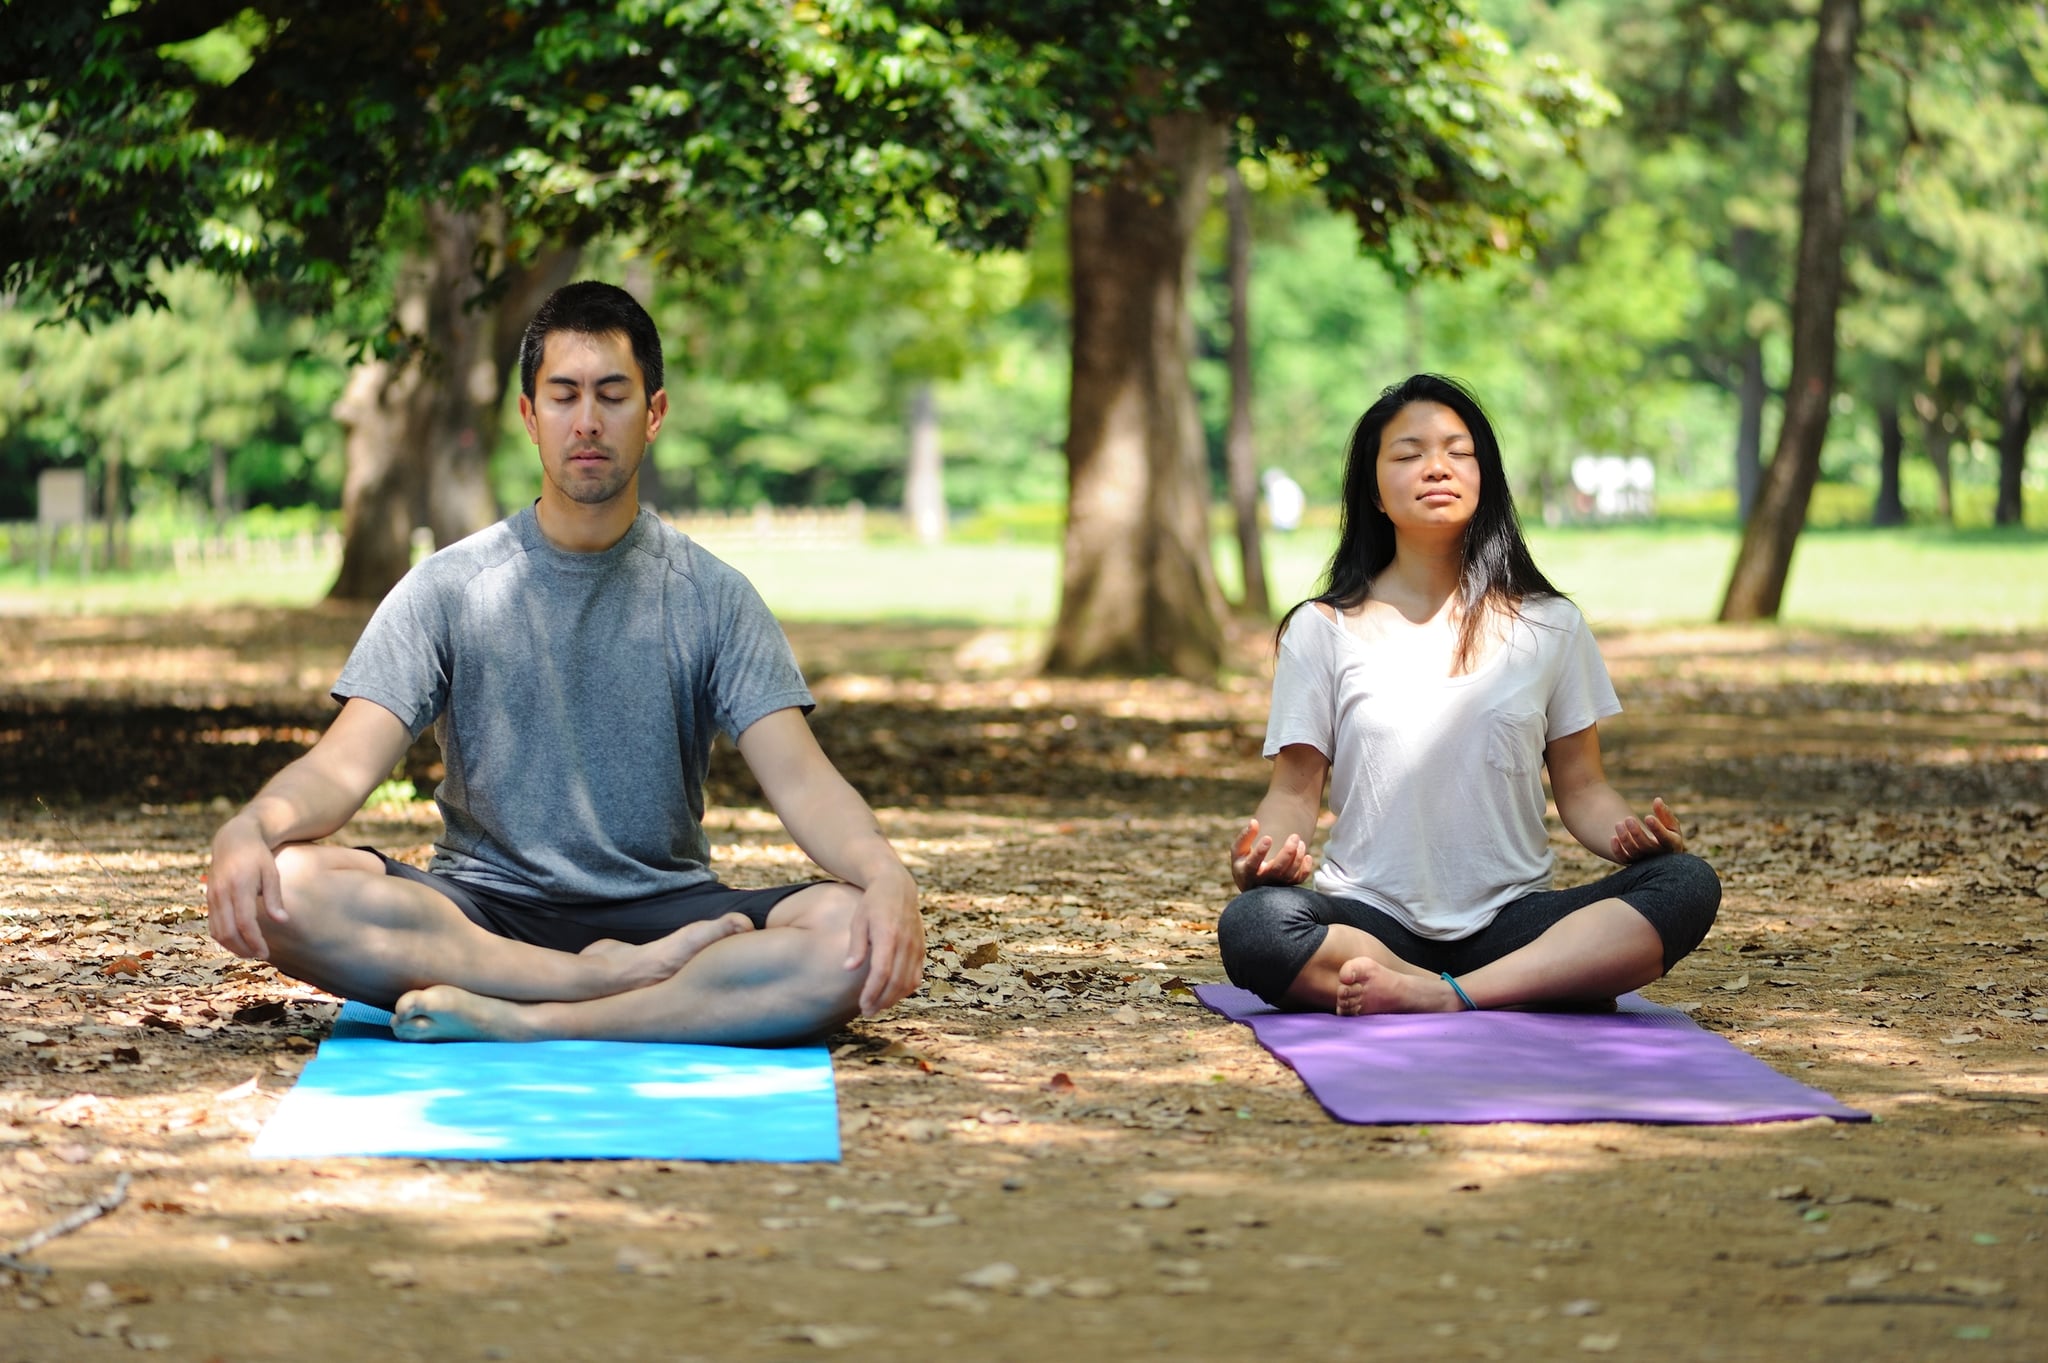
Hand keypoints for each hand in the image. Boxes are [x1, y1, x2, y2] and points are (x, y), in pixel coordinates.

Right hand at [207, 815, 285, 958]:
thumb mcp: (271, 872)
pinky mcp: (209, 898)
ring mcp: (212, 896)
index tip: (265, 953)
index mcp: (239, 886)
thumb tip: (282, 921)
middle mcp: (221, 893)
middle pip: (227, 931)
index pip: (244, 922)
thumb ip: (275, 898)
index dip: (254, 941)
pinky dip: (224, 937)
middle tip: (259, 955)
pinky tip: (238, 942)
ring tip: (250, 952)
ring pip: (217, 931)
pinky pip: (213, 924)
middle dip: (243, 948)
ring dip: (232, 946)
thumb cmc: (258, 856)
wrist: (233, 839)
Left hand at [842, 869, 923, 1015]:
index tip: (862, 1005)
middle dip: (882, 1001)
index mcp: (888, 934)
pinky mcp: (921, 948)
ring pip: (909, 982)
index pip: (882, 972)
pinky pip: (917, 975)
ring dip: (894, 998)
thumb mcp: (859, 920)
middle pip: (896, 981)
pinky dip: (905, 989)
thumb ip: (856, 945)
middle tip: (867, 1012)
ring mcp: (916, 946)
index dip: (872, 992)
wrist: (898, 887)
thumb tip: (849, 968)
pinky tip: (892, 995)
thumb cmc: (873, 904)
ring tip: (878, 1006)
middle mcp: (906, 942)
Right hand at [1231, 818, 1315, 891]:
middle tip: (1295, 836)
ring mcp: (1275, 884)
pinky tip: (1307, 855)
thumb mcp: (1239, 850)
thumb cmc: (1244, 862)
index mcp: (1247, 871)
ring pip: (1290, 873)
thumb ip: (1245, 836)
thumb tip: (1254, 821)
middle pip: (1277, 869)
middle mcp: (1262, 880)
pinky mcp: (1286, 885)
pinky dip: (1305, 869)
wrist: (1251, 883)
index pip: (1253, 863)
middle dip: (1288, 852)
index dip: (1261, 851)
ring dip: (1298, 856)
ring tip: (1299, 841)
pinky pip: (1299, 879)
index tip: (1268, 838)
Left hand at [1611, 796, 1685, 862]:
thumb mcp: (1669, 822)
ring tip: (1618, 824)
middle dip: (1637, 833)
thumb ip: (1664, 812)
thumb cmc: (1666, 832)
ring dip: (1625, 839)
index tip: (1648, 817)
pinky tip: (1613, 838)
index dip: (1657, 829)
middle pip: (1647, 846)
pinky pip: (1624, 859)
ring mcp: (1645, 860)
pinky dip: (1617, 850)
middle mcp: (1659, 855)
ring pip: (1634, 852)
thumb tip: (1657, 800)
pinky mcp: (1632, 862)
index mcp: (1672, 844)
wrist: (1657, 848)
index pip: (1665, 839)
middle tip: (1628, 818)